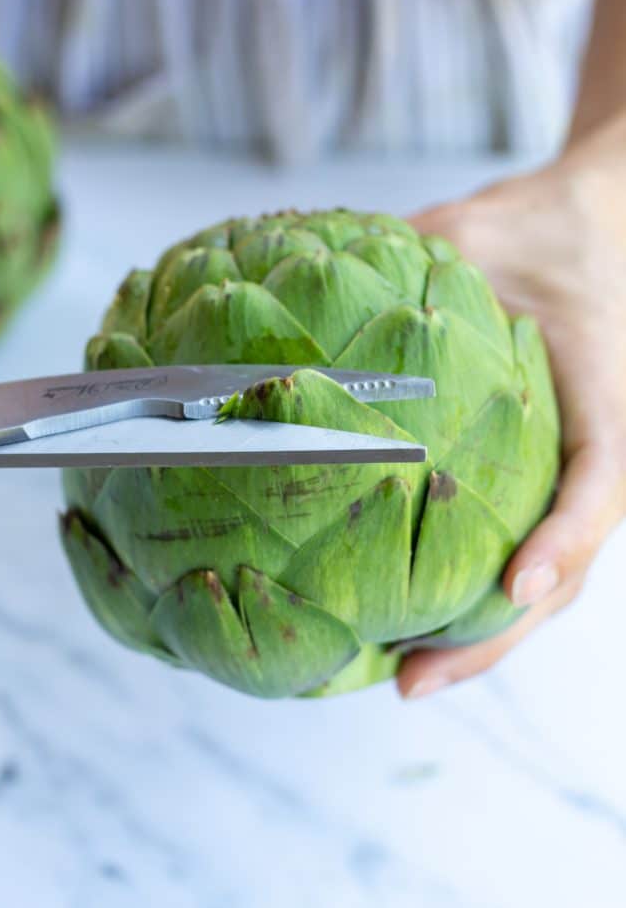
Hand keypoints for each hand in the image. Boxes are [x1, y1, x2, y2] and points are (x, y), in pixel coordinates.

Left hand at [398, 119, 625, 697]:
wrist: (585, 234)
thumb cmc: (539, 234)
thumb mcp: (478, 229)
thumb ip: (418, 248)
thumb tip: (310, 262)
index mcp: (604, 397)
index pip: (602, 479)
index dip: (563, 537)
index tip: (515, 582)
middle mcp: (595, 454)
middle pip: (564, 570)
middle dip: (494, 633)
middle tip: (416, 679)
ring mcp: (568, 480)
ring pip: (539, 584)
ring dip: (477, 637)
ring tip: (404, 678)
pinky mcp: (537, 487)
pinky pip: (507, 552)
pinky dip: (464, 599)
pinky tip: (402, 625)